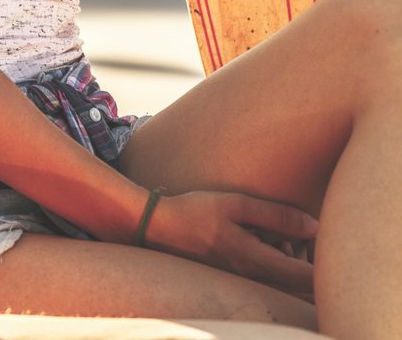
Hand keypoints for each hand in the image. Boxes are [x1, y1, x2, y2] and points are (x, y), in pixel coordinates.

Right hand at [143, 190, 318, 292]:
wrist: (160, 226)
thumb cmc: (197, 211)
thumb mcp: (236, 204)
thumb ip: (277, 215)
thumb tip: (315, 226)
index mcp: (259, 262)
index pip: (309, 279)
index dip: (325, 264)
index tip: (322, 238)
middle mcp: (256, 278)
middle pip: (300, 279)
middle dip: (303, 254)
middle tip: (289, 226)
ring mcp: (247, 279)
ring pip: (284, 275)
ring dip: (286, 254)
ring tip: (265, 229)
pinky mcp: (239, 275)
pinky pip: (269, 272)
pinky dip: (271, 255)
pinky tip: (252, 235)